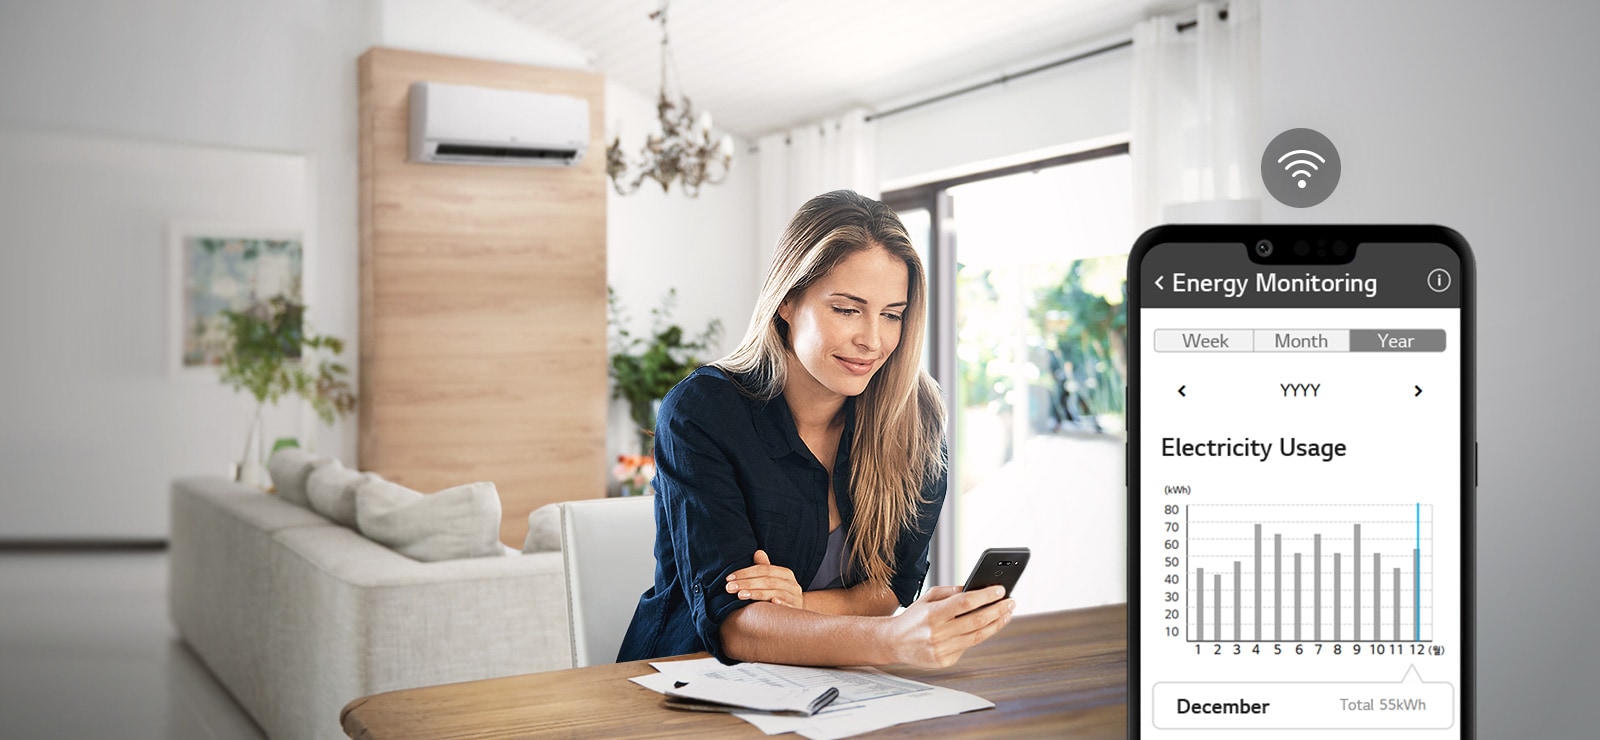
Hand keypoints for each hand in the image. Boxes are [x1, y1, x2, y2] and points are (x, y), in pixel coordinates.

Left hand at [726, 549, 804, 610]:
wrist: (798, 611)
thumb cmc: (780, 593)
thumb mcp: (774, 579)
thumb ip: (764, 567)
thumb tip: (757, 552)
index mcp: (785, 573)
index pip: (764, 570)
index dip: (746, 573)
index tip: (729, 578)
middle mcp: (792, 584)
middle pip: (767, 581)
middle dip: (746, 584)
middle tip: (729, 587)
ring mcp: (795, 598)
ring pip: (775, 593)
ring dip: (756, 594)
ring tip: (740, 595)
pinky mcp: (796, 610)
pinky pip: (787, 606)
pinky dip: (780, 604)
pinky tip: (770, 603)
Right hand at [880, 585, 1013, 668]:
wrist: (894, 642)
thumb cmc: (914, 617)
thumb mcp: (928, 598)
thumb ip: (951, 592)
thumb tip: (976, 588)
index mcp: (932, 613)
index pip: (966, 602)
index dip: (986, 596)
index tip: (1001, 590)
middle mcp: (937, 633)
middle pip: (977, 620)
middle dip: (998, 610)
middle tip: (1011, 602)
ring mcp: (941, 649)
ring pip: (978, 636)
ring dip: (996, 623)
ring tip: (1006, 614)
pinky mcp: (944, 661)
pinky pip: (967, 646)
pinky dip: (978, 635)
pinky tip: (986, 626)